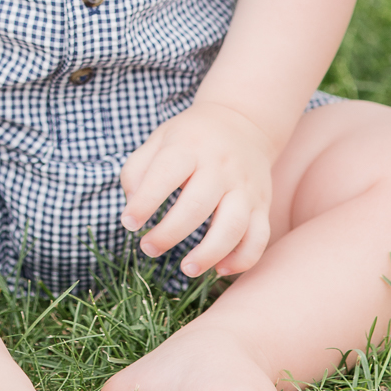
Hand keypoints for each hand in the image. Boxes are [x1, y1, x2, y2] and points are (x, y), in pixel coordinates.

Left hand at [119, 101, 274, 278]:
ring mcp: (245, 187)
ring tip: (186, 268)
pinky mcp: (261, 204)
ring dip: (209, 253)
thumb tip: (131, 206)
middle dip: (169, 234)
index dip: (145, 202)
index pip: (165, 175)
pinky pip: (259, 238)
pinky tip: (220, 268)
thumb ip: (137, 170)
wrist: (243, 122)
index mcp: (189, 147)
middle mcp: (220, 167)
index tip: (129, 223)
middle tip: (148, 248)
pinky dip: (242, 259)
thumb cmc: (191, 138)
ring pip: (233, 226)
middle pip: (197, 206)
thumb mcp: (159, 139)